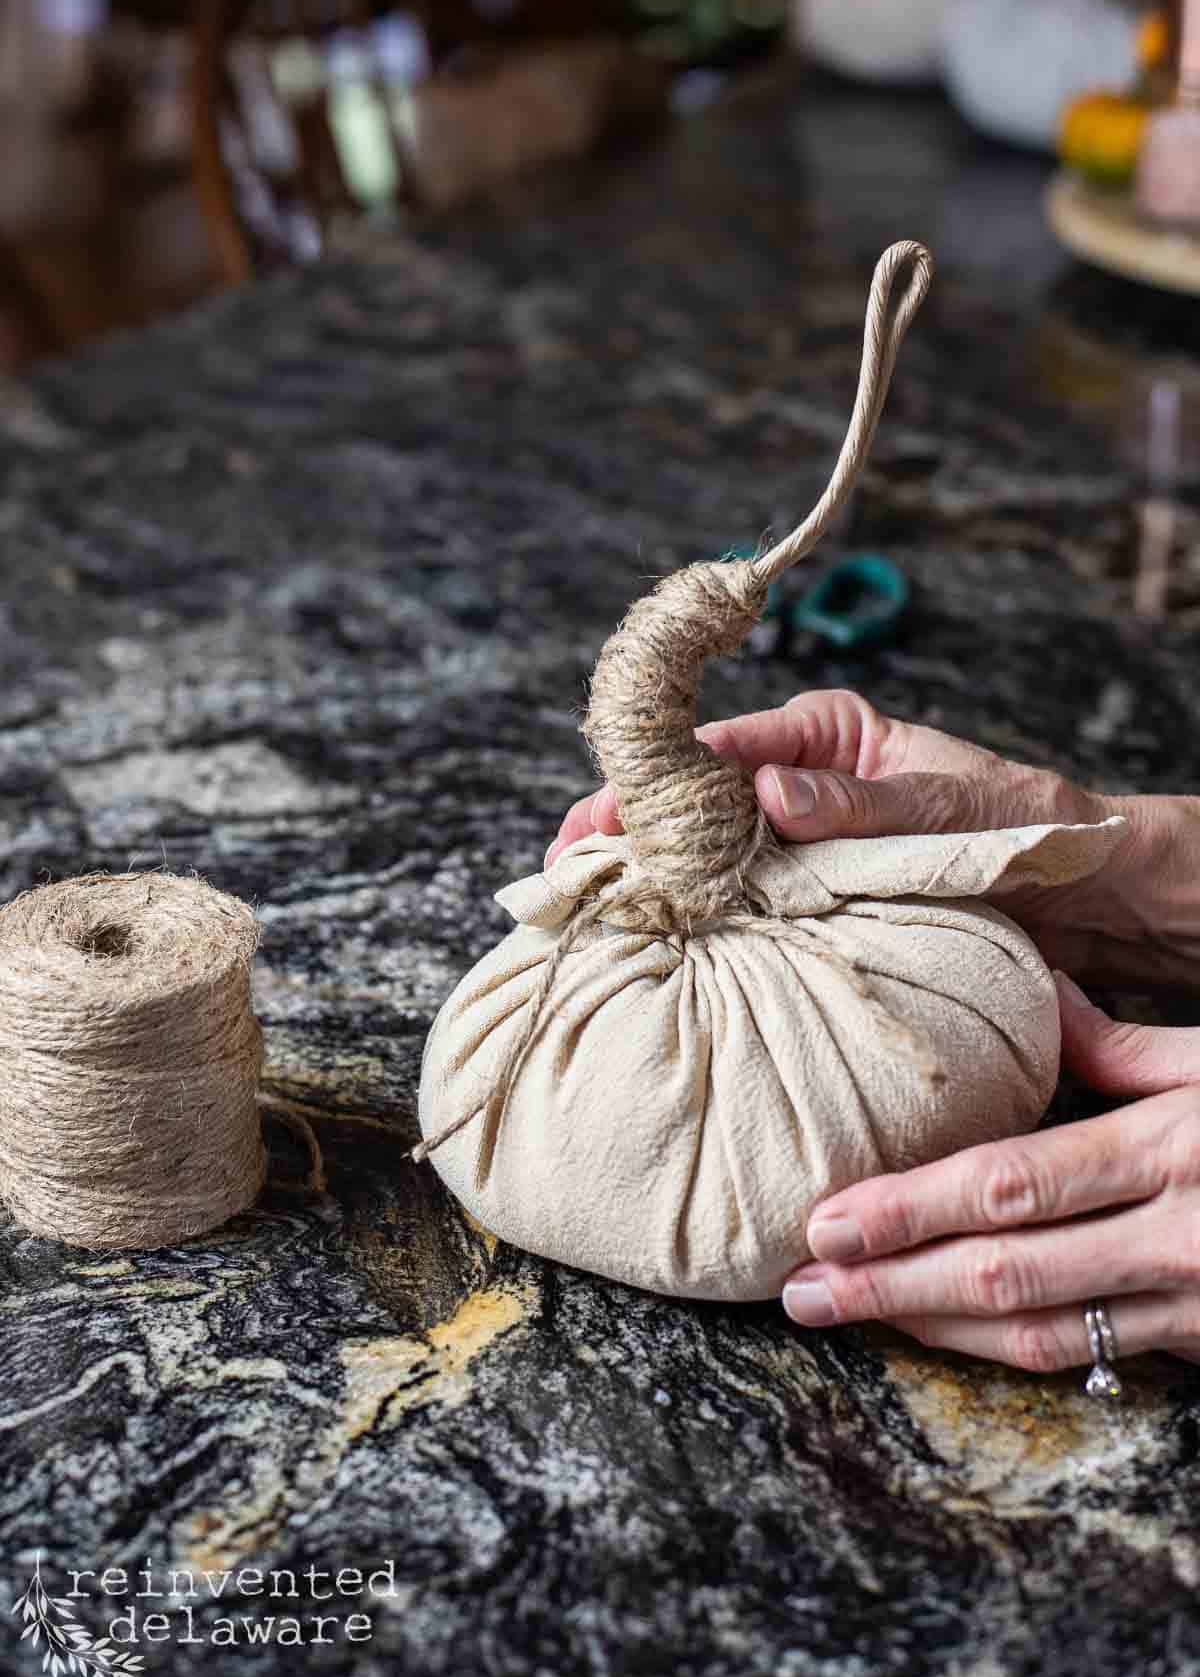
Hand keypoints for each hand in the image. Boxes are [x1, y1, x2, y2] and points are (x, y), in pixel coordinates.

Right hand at [548, 688, 1199, 988]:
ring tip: (590, 915)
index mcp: (824, 732)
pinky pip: (739, 900)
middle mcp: (799, 779)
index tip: (599, 823)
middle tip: (566, 877)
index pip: (716, 746)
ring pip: (703, 852)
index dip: (648, 782)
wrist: (1086, 892)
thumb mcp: (950, 810)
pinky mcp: (809, 892)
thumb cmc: (1027, 826)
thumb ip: (863, 802)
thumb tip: (769, 789)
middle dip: (627, 833)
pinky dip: (696, 919)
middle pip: (689, 798)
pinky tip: (656, 944)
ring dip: (652, 881)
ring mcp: (799, 839)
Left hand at [782, 974, 1199, 1369]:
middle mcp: (1171, 1238)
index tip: (828, 1219)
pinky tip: (937, 1328)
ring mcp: (1187, 1301)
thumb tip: (1043, 995)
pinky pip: (1085, 1355)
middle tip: (802, 1286)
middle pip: (1005, 1270)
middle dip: (891, 1282)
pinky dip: (1002, 1344)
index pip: (1010, 1186)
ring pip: (1038, 1331)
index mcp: (1167, 1151)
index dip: (910, 1209)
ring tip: (844, 1311)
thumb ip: (1125, 1047)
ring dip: (930, 1326)